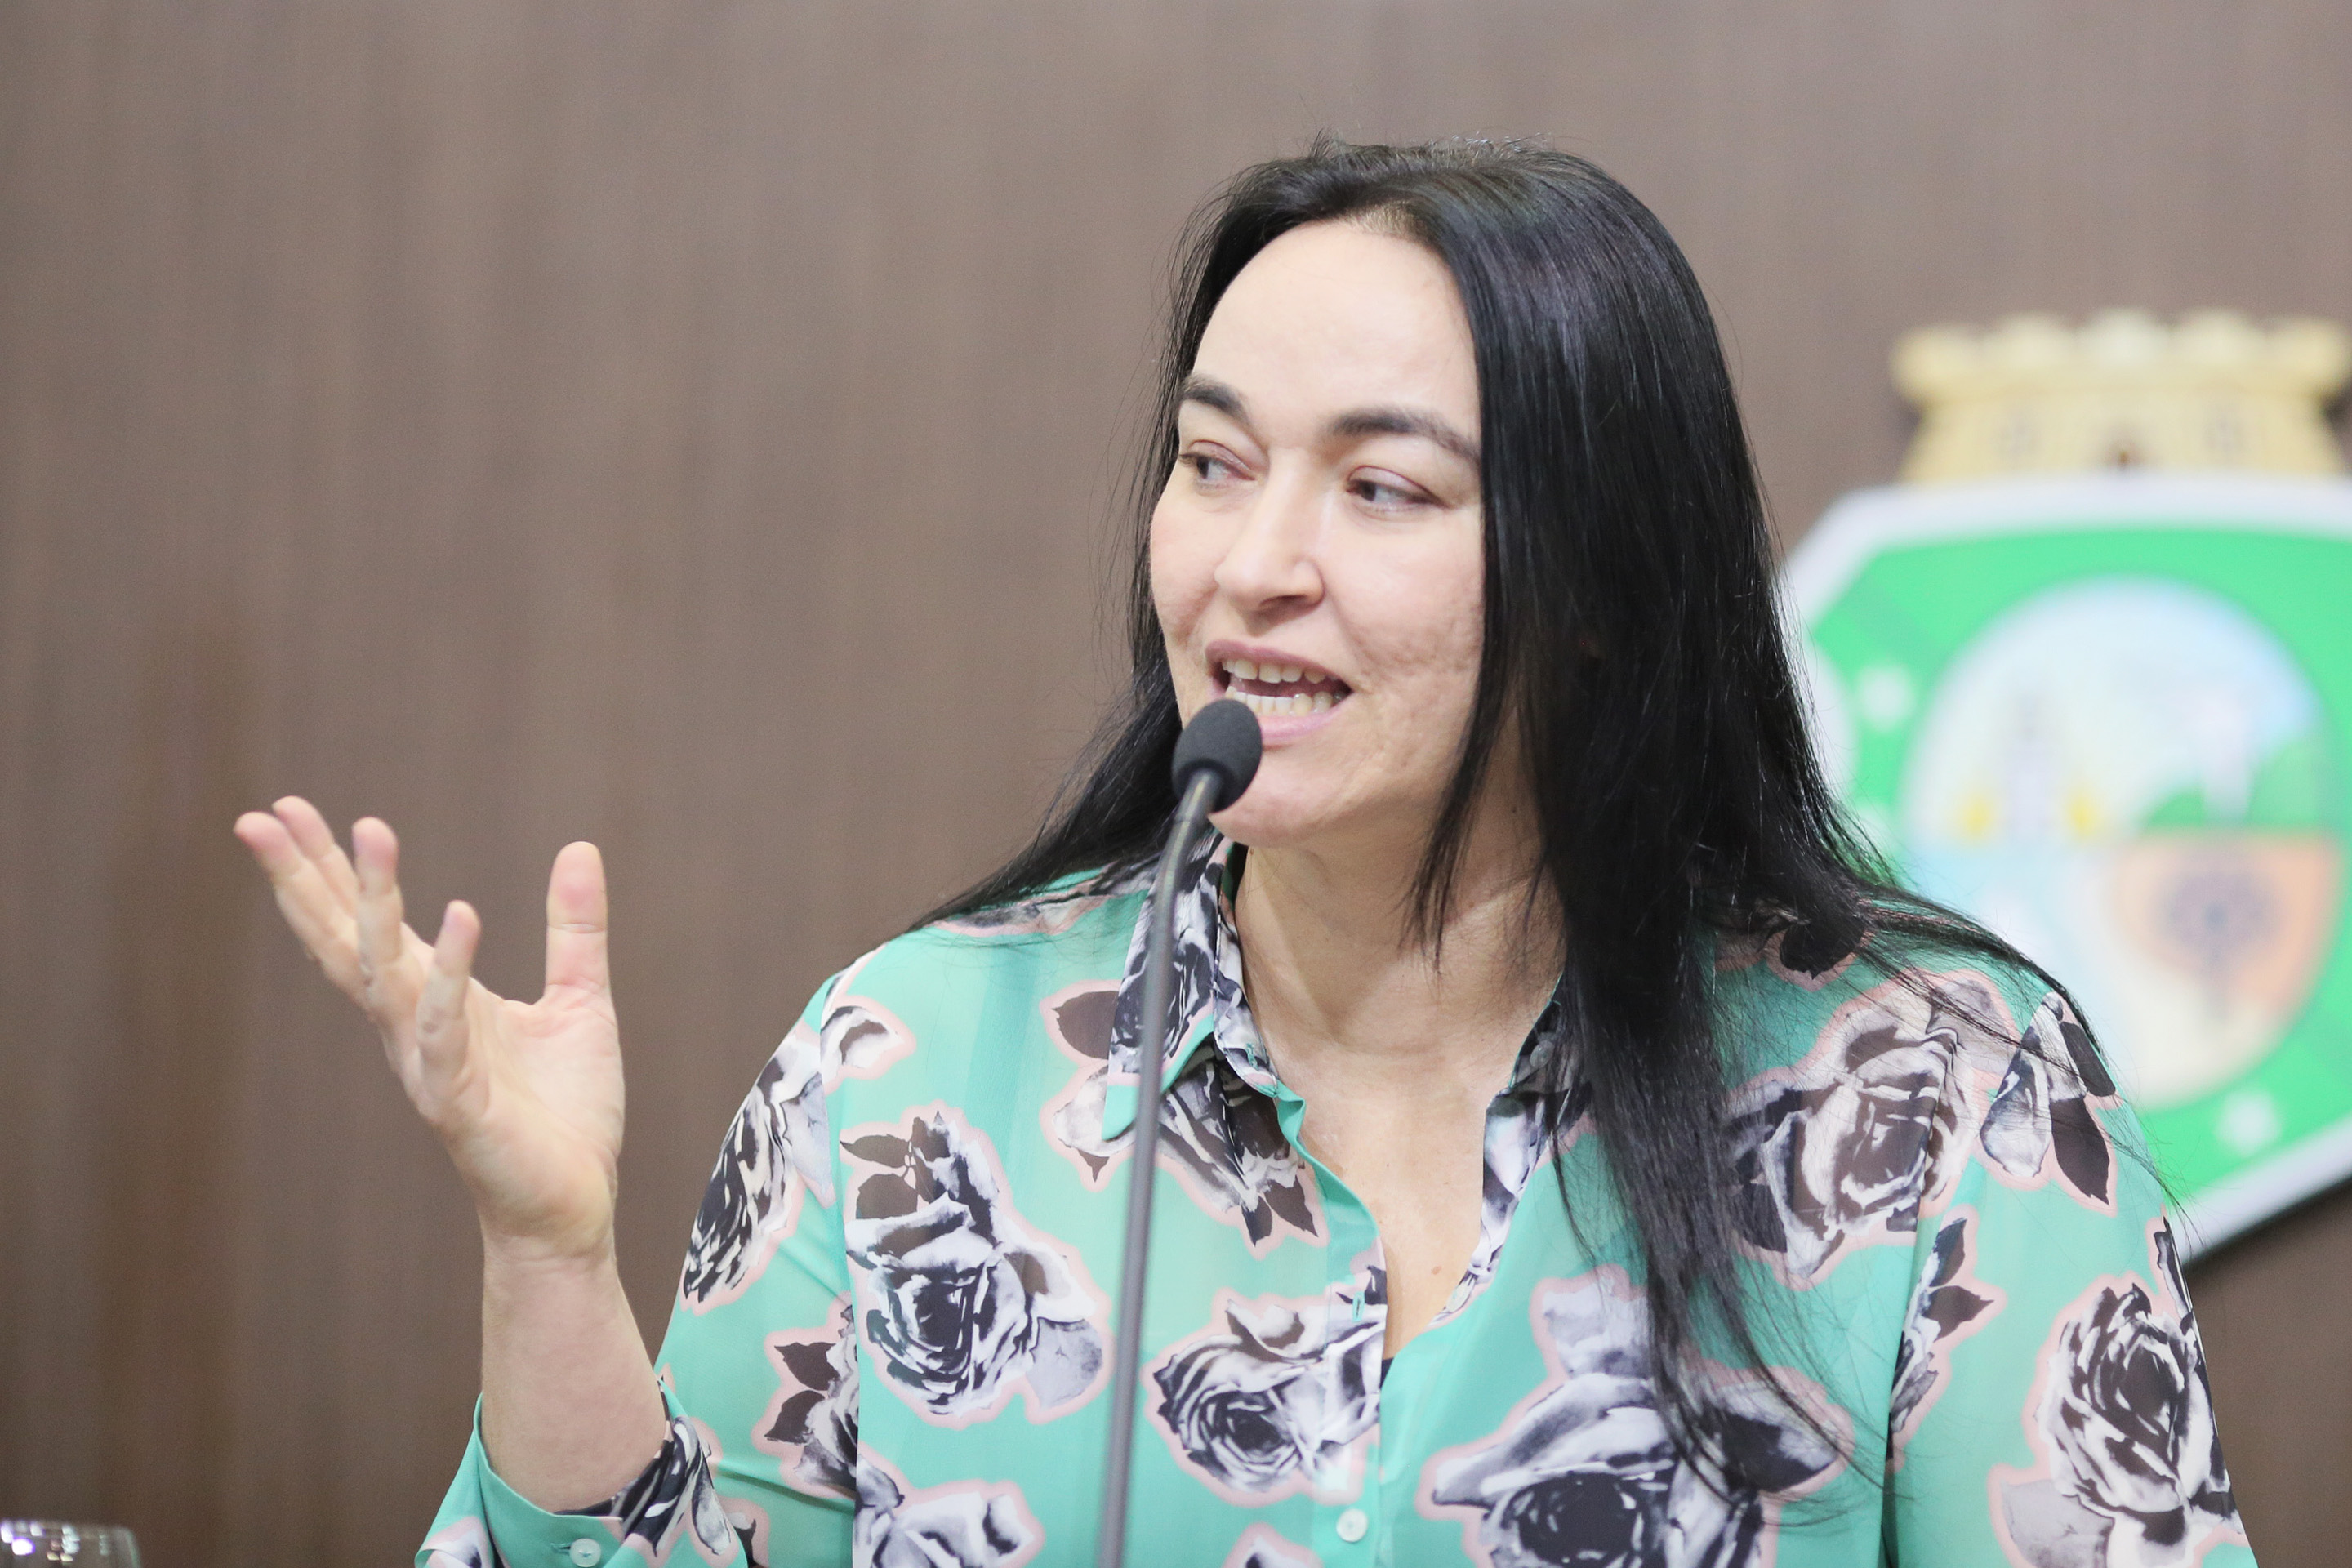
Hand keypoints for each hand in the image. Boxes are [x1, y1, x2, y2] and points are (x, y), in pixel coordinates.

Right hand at [234, 798, 625, 1262]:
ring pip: (384, 971)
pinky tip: (457, 913)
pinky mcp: (457, 1101)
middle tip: (261, 815)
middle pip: (344, 940)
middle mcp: (413, 1028)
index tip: (288, 809)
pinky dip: (447, 970)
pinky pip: (444, 1027)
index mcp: (434, 1001)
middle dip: (305, 878)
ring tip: (369, 831)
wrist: (574, 1202)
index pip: (367, 924)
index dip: (328, 869)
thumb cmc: (565, 1112)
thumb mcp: (581, 999)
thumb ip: (575, 928)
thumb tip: (579, 845)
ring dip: (373, 901)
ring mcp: (427, 1063)